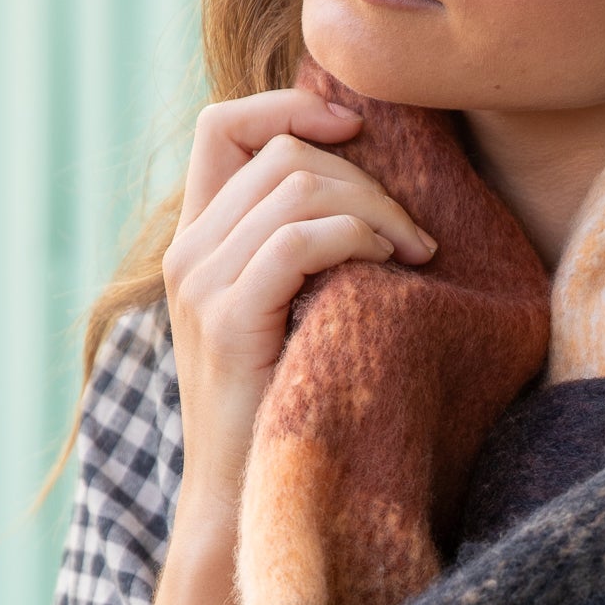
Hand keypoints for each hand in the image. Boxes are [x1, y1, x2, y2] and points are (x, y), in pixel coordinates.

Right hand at [163, 83, 437, 529]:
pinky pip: (297, 239)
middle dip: (365, 177)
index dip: (292, 106)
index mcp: (198, 240)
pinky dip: (356, 238)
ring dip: (375, 209)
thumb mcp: (293, 308)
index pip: (226, 124)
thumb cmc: (291, 403)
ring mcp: (200, 284)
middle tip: (415, 236)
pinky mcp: (226, 320)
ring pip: (296, 185)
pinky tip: (392, 268)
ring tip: (415, 255)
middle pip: (282, 152)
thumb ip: (305, 245)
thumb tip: (370, 173)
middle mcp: (188, 252)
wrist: (246, 499)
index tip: (358, 131)